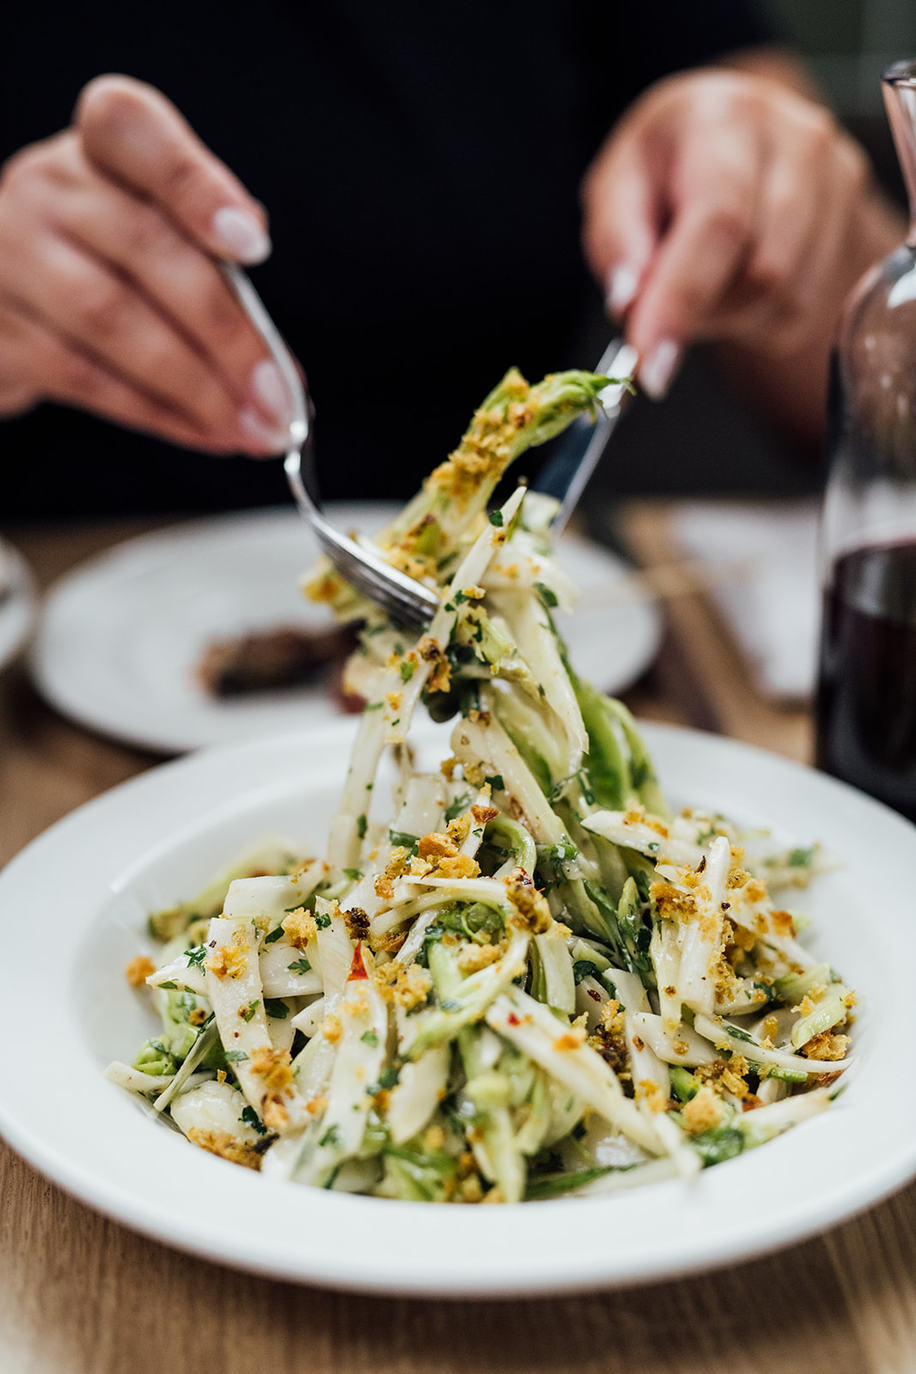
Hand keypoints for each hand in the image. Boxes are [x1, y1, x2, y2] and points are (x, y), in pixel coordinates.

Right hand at [0, 75, 292, 453]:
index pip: (134, 129)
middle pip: (145, 248)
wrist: (8, 304)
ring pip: (112, 321)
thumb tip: (274, 349)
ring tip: (254, 427)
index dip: (196, 186)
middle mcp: (47, 187)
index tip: (255, 245)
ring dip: (197, 386)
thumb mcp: (156, 230)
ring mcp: (12, 257)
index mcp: (99, 147)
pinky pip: (86, 377)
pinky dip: (158, 413)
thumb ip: (212, 261)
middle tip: (279, 392)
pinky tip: (207, 433)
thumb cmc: (106, 260)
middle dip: (226, 333)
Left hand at [582, 70, 873, 397]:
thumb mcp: (617, 186)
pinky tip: (731, 286)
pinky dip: (754, 321)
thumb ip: (617, 241)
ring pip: (786, 297)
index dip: (683, 299)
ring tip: (695, 285)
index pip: (720, 221)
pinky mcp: (851, 223)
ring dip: (727, 318)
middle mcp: (798, 139)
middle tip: (659, 318)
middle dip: (701, 313)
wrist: (731, 139)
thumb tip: (629, 303)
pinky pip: (802, 311)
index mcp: (726, 118)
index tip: (649, 365)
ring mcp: (837, 181)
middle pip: (762, 269)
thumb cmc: (666, 164)